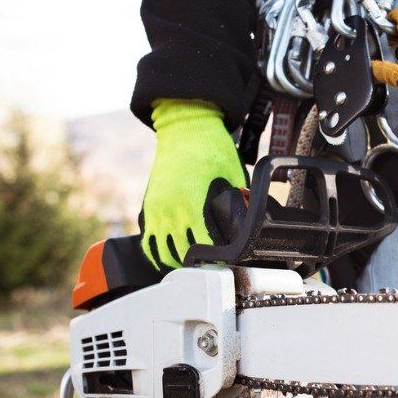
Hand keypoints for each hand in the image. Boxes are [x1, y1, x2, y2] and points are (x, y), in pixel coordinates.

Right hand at [139, 99, 246, 269]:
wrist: (185, 129)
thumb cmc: (212, 149)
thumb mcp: (233, 177)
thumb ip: (238, 203)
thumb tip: (248, 223)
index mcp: (194, 205)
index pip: (207, 246)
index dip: (220, 258)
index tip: (229, 262)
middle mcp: (172, 211)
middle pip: (184, 255)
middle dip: (201, 264)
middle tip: (215, 269)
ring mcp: (157, 211)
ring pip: (164, 253)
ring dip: (180, 263)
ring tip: (195, 268)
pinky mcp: (149, 208)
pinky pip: (149, 242)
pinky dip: (159, 254)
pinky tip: (171, 259)